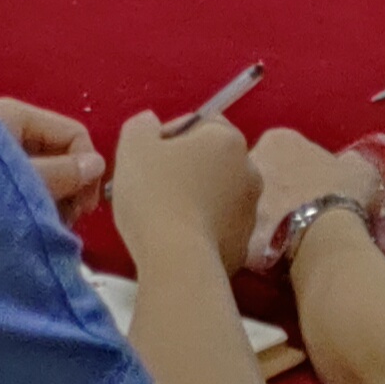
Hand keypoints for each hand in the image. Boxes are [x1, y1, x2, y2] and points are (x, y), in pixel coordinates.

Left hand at [0, 96, 104, 216]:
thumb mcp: (26, 180)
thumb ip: (63, 173)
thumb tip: (97, 164)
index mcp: (17, 115)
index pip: (74, 134)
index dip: (87, 170)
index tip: (83, 209)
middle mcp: (9, 125)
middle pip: (61, 152)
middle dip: (71, 187)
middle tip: (65, 221)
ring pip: (46, 169)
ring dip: (56, 198)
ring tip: (47, 227)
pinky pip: (27, 182)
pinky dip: (36, 201)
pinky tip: (33, 224)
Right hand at [108, 109, 259, 277]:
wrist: (176, 260)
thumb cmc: (154, 194)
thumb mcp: (133, 147)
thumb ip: (141, 126)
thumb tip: (150, 124)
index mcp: (228, 139)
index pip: (199, 123)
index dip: (168, 136)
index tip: (147, 158)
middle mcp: (250, 170)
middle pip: (212, 160)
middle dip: (186, 168)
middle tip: (153, 186)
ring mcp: (251, 211)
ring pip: (217, 194)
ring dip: (196, 198)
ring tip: (164, 215)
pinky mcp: (244, 245)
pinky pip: (219, 227)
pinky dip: (202, 228)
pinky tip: (178, 238)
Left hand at [249, 124, 380, 259]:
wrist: (319, 236)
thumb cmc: (341, 195)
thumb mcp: (361, 171)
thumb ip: (349, 163)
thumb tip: (346, 165)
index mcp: (279, 139)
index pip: (285, 150)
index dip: (301, 172)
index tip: (314, 191)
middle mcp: (250, 159)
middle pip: (262, 174)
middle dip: (275, 190)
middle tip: (297, 214)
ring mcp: (236, 193)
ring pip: (248, 202)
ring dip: (264, 215)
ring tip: (287, 237)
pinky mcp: (232, 226)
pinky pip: (244, 232)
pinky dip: (256, 241)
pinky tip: (276, 254)